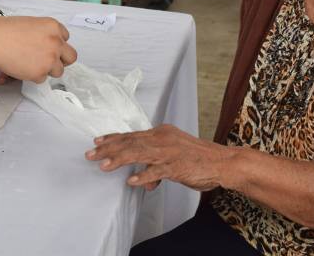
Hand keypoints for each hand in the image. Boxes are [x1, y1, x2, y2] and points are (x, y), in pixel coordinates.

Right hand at [0, 16, 75, 82]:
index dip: (57, 44)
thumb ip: (44, 34)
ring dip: (47, 70)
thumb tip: (47, 46)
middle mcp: (56, 41)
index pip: (66, 38)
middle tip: (50, 62)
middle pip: (71, 56)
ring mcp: (50, 58)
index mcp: (53, 26)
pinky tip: (22, 67)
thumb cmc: (4, 30)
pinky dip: (33, 76)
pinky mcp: (41, 72)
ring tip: (30, 64)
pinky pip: (42, 79)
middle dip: (62, 60)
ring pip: (58, 71)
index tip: (49, 48)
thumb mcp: (30, 24)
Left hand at [85, 124, 233, 190]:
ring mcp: (169, 152)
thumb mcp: (174, 159)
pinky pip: (156, 171)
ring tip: (103, 165)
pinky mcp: (176, 166)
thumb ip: (156, 167)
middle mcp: (162, 139)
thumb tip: (143, 180)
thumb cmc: (199, 159)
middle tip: (90, 153)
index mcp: (162, 133)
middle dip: (108, 148)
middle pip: (130, 142)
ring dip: (119, 159)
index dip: (113, 138)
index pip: (132, 134)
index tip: (97, 141)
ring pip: (138, 153)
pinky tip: (131, 181)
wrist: (222, 162)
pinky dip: (143, 175)